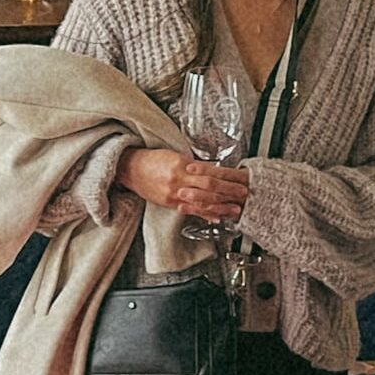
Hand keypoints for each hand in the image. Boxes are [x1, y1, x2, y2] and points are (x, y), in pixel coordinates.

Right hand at [116, 147, 249, 222]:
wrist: (131, 169)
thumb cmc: (152, 160)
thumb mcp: (174, 156)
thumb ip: (193, 164)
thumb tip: (212, 170)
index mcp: (181, 164)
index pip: (209, 171)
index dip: (226, 177)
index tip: (240, 179)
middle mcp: (179, 179)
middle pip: (209, 187)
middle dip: (228, 192)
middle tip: (243, 194)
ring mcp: (174, 193)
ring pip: (202, 201)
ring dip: (220, 206)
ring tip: (235, 209)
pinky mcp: (170, 203)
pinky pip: (190, 210)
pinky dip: (205, 214)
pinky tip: (216, 218)